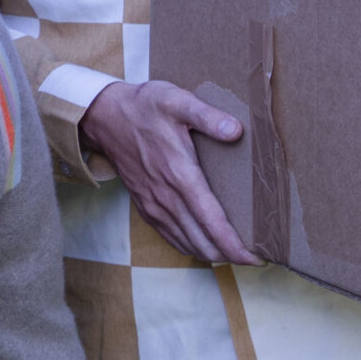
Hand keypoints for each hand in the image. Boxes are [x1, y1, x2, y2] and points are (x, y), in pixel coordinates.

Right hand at [79, 79, 260, 265]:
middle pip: (202, 241)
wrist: (105, 117)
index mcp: (180, 175)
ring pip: (186, 243)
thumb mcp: (177, 101)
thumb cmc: (144, 107)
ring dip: (211, 253)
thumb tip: (236, 131)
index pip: (212, 221)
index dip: (234, 245)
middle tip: (254, 257)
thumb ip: (208, 116)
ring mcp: (153, 204)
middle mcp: (166, 197)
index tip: (255, 258)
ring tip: (234, 254)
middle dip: (230, 254)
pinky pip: (170, 237)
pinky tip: (203, 246)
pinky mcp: (144, 206)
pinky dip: (190, 247)